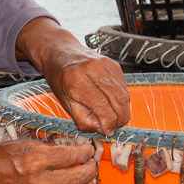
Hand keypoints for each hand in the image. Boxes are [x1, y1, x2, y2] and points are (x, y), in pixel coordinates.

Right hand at [0, 140, 97, 183]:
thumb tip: (72, 148)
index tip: (88, 149)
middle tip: (92, 164)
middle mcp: (36, 183)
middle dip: (90, 170)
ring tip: (89, 181)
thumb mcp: (23, 143)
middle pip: (76, 178)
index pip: (69, 156)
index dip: (84, 151)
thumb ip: (48, 147)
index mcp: (33, 161)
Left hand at [16, 19, 130, 134]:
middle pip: (118, 99)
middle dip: (120, 119)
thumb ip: (83, 118)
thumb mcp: (65, 102)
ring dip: (123, 111)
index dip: (109, 122)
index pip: (101, 105)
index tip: (108, 131)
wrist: (61, 52)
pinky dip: (122, 100)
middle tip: (114, 128)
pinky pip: (123, 86)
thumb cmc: (60, 78)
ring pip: (124, 94)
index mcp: (76, 79)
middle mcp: (93, 69)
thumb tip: (103, 128)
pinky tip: (114, 106)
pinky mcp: (114, 64)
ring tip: (115, 120)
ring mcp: (106, 64)